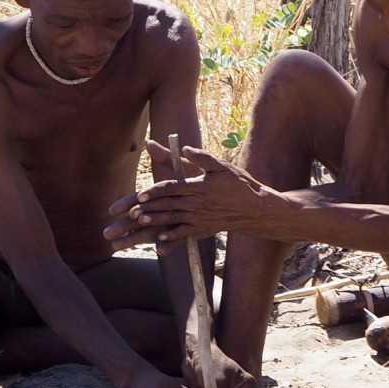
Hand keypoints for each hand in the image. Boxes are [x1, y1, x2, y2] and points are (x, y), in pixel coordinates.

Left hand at [105, 141, 276, 253]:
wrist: (256, 208)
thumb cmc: (239, 184)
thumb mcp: (222, 166)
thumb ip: (202, 158)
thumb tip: (185, 148)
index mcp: (199, 186)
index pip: (172, 188)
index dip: (155, 191)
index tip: (141, 194)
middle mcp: (198, 203)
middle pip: (168, 204)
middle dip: (149, 207)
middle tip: (131, 211)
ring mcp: (201, 218)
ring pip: (174, 219)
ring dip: (156, 221)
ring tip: (140, 222)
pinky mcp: (204, 229)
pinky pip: (185, 233)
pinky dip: (172, 236)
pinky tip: (160, 239)